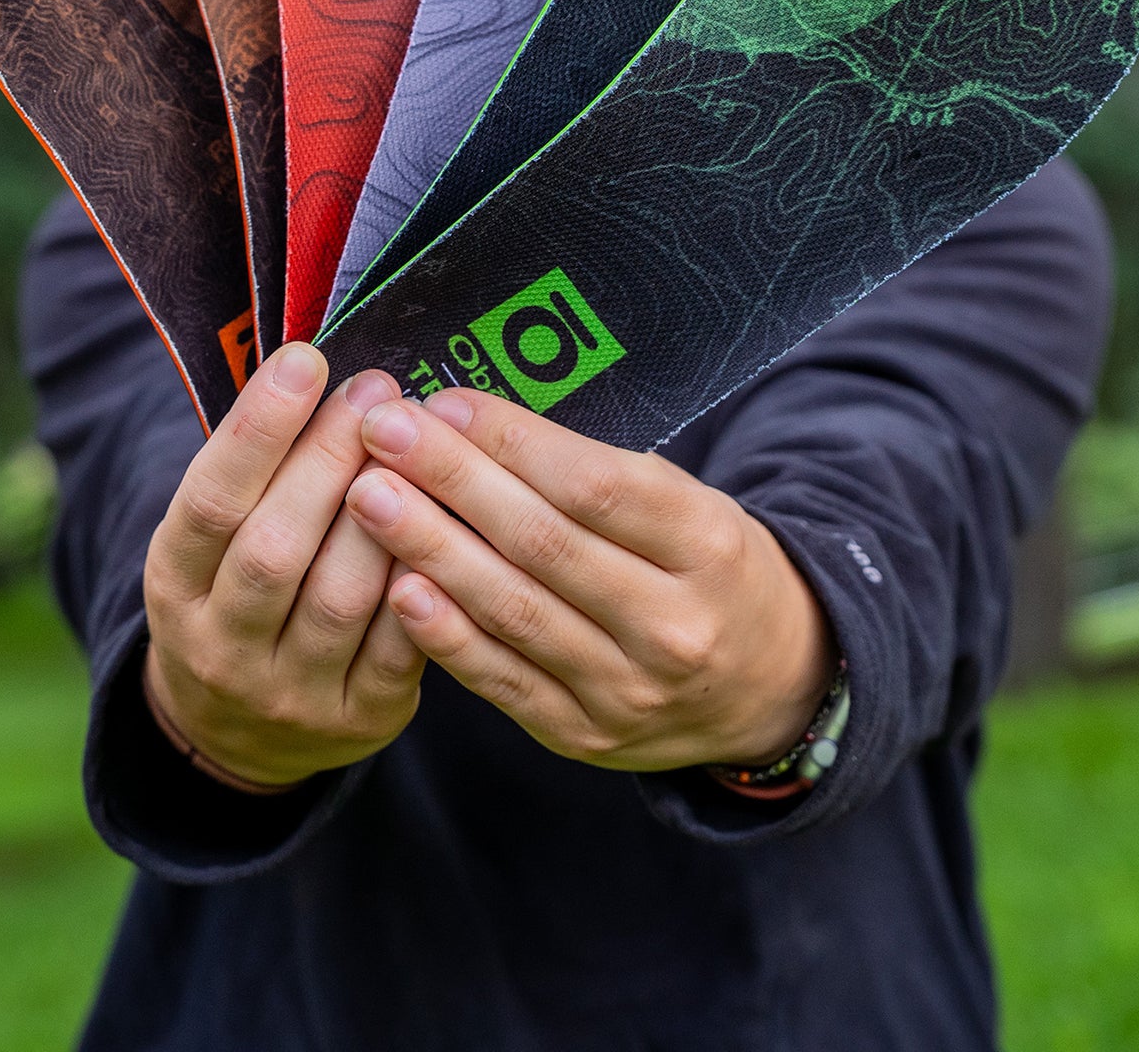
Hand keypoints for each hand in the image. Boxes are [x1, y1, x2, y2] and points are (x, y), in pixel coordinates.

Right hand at [140, 344, 424, 790]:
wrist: (238, 734)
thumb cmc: (239, 595)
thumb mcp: (213, 543)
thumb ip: (254, 473)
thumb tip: (315, 368)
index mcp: (174, 586)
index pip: (210, 501)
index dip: (257, 429)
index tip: (306, 361)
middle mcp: (220, 646)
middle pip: (276, 547)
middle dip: (330, 459)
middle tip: (377, 390)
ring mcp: (288, 693)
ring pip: (342, 597)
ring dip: (387, 512)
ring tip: (420, 444)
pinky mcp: (358, 720)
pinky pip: (401, 646)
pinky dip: (425, 580)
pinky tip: (449, 521)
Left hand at [342, 389, 833, 773]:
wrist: (770, 688)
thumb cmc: (710, 572)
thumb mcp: (690, 507)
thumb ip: (596, 475)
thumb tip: (474, 424)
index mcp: (709, 547)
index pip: (596, 487)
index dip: (512, 443)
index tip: (446, 403)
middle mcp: (674, 625)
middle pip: (544, 544)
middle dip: (453, 480)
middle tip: (383, 433)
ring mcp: (628, 690)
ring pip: (514, 611)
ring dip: (430, 548)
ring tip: (369, 496)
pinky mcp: (583, 735)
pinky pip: (502, 679)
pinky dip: (446, 634)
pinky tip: (398, 588)